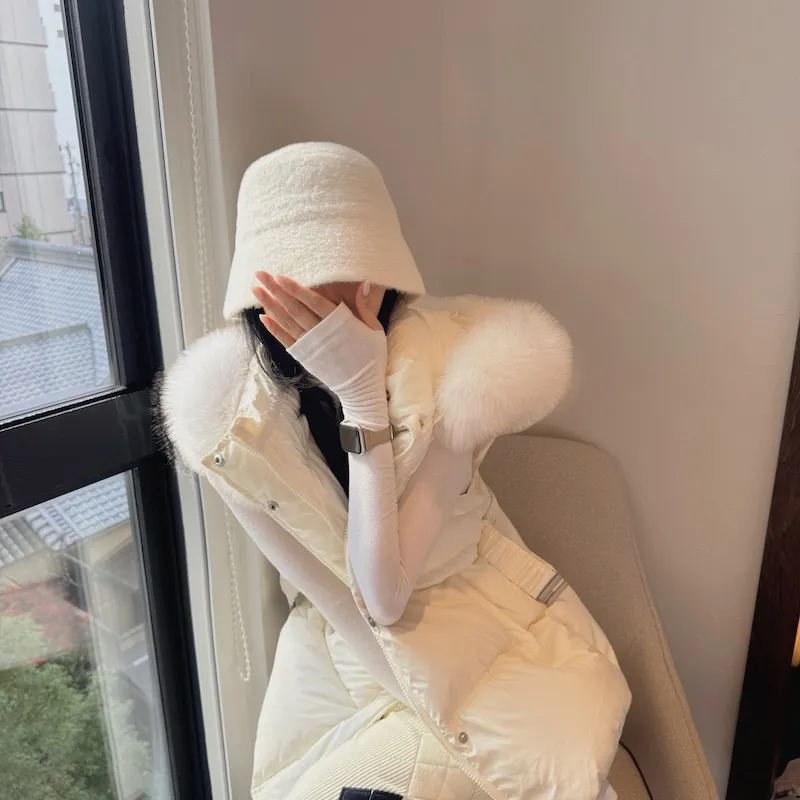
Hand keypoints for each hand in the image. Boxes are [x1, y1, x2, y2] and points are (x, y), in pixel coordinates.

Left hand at [251, 272, 380, 347]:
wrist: (362, 388)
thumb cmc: (371, 358)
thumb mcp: (375, 330)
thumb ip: (364, 307)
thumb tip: (363, 284)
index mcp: (340, 323)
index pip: (314, 302)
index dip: (296, 289)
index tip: (280, 277)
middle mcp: (322, 333)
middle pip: (295, 308)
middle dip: (276, 290)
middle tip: (260, 274)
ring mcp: (311, 346)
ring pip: (287, 322)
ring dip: (270, 305)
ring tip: (256, 290)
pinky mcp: (305, 358)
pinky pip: (286, 341)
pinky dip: (274, 329)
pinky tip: (263, 316)